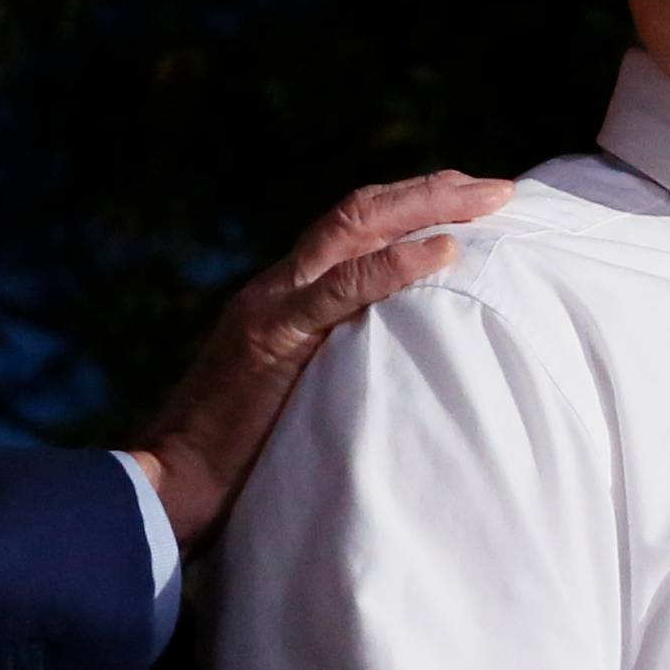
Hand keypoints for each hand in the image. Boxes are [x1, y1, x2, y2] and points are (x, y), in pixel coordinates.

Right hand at [128, 169, 514, 556]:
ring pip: (353, 228)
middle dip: (433, 192)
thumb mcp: (291, 389)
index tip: (469, 200)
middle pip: (359, 211)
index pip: (351, 227)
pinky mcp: (273, 337)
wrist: (170, 481)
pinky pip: (342, 288)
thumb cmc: (234, 454)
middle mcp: (276, 284)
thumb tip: (391, 360)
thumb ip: (329, 359)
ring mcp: (272, 304)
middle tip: (499, 188)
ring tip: (486, 201)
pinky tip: (444, 251)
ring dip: (427, 208)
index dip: (411, 205)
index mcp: (281, 294)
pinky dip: (396, 264)